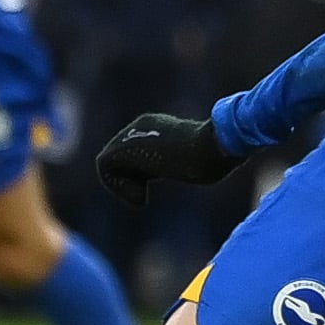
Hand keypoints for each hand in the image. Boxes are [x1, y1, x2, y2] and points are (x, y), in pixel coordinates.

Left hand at [96, 113, 240, 206]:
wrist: (213, 148)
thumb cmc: (219, 156)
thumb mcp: (207, 159)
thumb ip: (195, 159)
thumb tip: (211, 166)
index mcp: (159, 126)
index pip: (136, 150)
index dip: (139, 174)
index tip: (154, 187)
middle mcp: (141, 126)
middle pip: (118, 157)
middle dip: (128, 180)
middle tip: (143, 198)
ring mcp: (131, 134)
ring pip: (110, 164)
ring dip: (123, 185)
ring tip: (142, 197)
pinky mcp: (123, 148)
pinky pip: (105, 168)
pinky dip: (119, 186)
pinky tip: (141, 197)